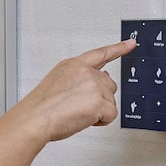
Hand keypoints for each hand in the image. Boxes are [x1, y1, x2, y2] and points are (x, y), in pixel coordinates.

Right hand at [20, 39, 136, 141]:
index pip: (100, 53)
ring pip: (110, 101)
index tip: (131, 43)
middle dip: (99, 97)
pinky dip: (100, 121)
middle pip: (108, 84)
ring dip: (97, 110)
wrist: (35, 119)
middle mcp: (86, 72)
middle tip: (78, 105)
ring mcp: (94, 86)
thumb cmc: (41, 107)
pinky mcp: (100, 102)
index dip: (118, 48)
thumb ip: (78, 79)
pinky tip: (83, 119)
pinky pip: (111, 115)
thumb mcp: (57, 83)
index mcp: (73, 65)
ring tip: (76, 112)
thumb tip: (95, 87)